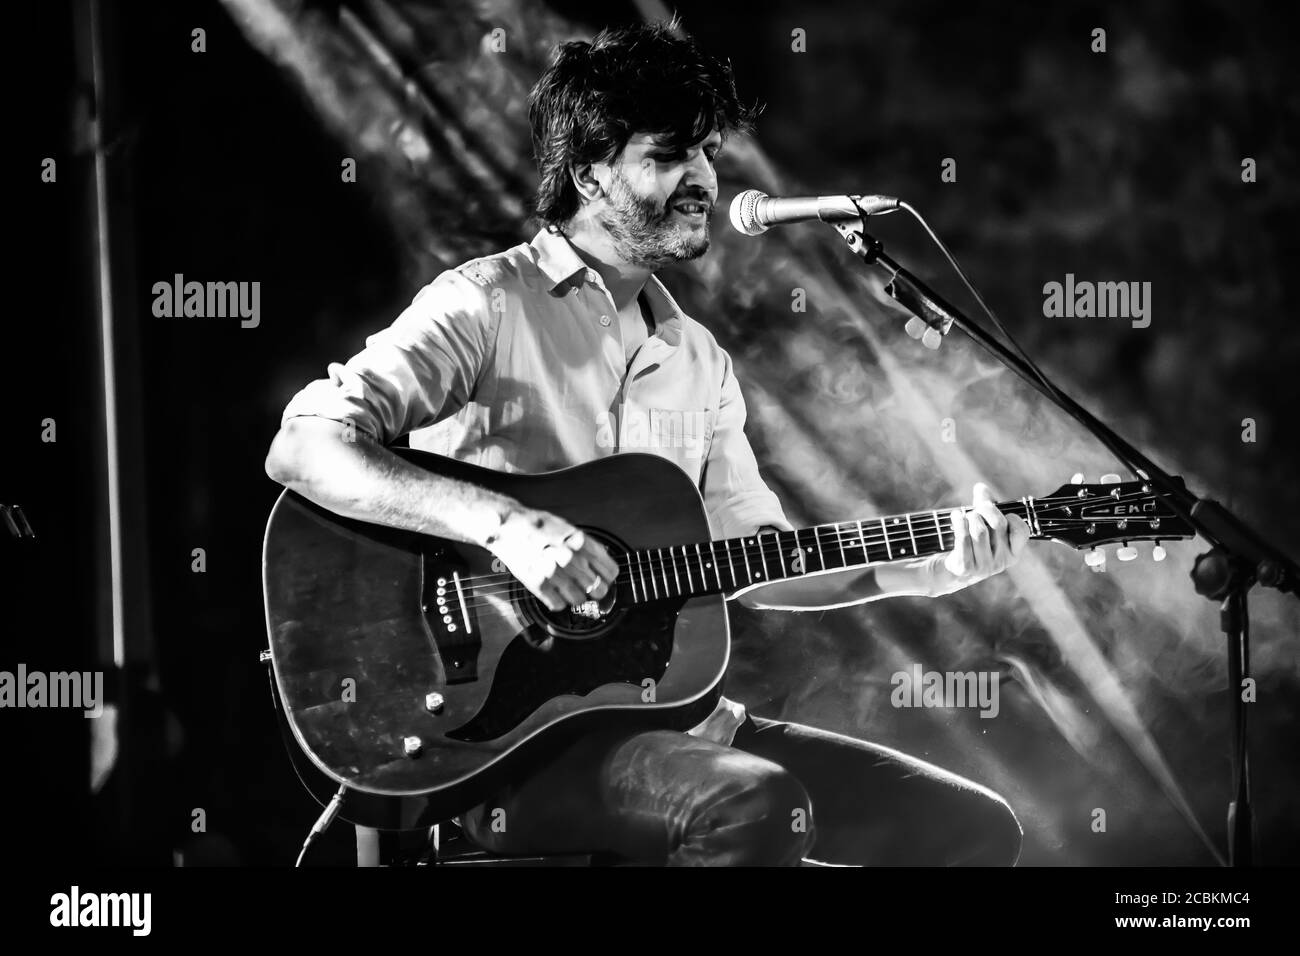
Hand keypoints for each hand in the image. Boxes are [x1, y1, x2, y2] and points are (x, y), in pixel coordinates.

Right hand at [483, 504, 619, 611]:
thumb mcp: (569, 529)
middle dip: (595, 589)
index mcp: (582, 544)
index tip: (604, 578)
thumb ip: (586, 546)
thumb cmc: (538, 526)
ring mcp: (556, 574)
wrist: (509, 527)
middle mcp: (572, 560)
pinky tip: (554, 592)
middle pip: (599, 589)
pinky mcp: (539, 585)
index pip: (610, 571)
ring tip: (569, 589)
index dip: (608, 577)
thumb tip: (601, 561)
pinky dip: (558, 601)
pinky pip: (558, 605)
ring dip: (576, 597)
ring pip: (580, 600)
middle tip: (587, 586)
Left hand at [927, 482, 1029, 596]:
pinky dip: (959, 522)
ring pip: (980, 530)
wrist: (946, 571)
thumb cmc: (969, 544)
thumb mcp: (982, 525)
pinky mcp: (966, 568)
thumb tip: (981, 488)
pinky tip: (955, 516)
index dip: (1011, 516)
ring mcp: (984, 567)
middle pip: (998, 524)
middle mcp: (1001, 563)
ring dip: (970, 516)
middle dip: (985, 509)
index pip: (1022, 531)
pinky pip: (963, 538)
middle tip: (976, 508)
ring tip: (964, 515)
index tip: (999, 512)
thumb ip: (985, 506)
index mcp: (1012, 554)